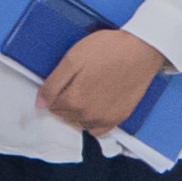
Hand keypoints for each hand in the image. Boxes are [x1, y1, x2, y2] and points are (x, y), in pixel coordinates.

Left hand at [35, 23, 169, 136]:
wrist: (141, 50)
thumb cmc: (107, 50)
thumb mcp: (73, 59)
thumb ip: (53, 84)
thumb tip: (40, 104)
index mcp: (73, 100)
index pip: (51, 105)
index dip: (52, 93)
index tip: (60, 83)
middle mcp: (88, 115)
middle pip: (64, 115)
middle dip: (63, 102)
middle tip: (74, 84)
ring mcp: (105, 118)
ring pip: (79, 123)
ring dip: (77, 112)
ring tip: (85, 92)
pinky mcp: (119, 117)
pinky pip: (97, 130)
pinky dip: (92, 122)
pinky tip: (95, 106)